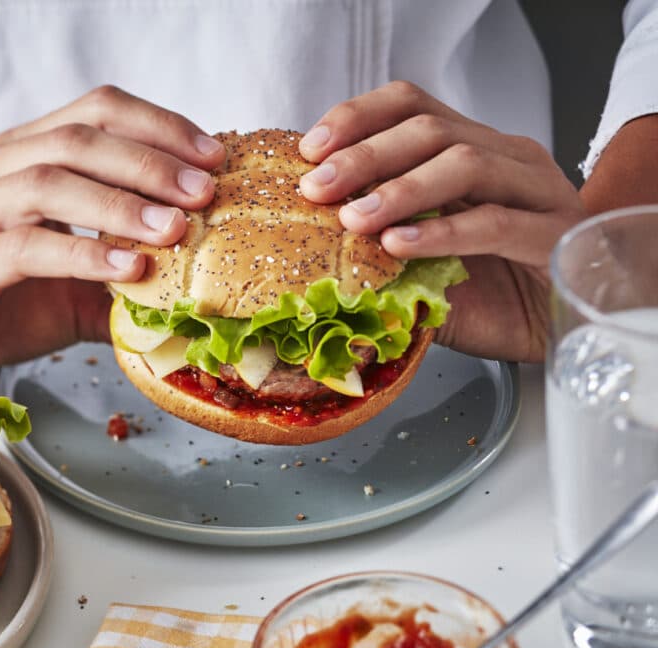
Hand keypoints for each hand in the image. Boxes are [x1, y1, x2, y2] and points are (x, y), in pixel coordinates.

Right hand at [0, 86, 225, 365]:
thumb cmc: (0, 301)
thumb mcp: (77, 282)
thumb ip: (128, 269)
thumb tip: (203, 276)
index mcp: (20, 155)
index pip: (94, 112)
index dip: (158, 126)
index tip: (213, 157)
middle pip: (75, 139)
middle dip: (148, 161)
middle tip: (203, 191)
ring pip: (46, 182)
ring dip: (120, 203)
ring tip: (174, 228)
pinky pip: (22, 248)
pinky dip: (81, 254)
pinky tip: (128, 268)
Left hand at [296, 81, 585, 361]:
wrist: (554, 331)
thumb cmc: (483, 291)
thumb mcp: (416, 260)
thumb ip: (375, 239)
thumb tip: (304, 236)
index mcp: (469, 147)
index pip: (410, 104)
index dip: (357, 118)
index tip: (310, 150)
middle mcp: (506, 157)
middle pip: (431, 129)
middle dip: (365, 156)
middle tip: (317, 187)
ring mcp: (536, 191)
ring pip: (466, 164)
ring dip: (401, 189)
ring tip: (356, 219)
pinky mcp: (554, 235)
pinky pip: (495, 222)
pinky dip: (442, 232)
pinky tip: (400, 246)